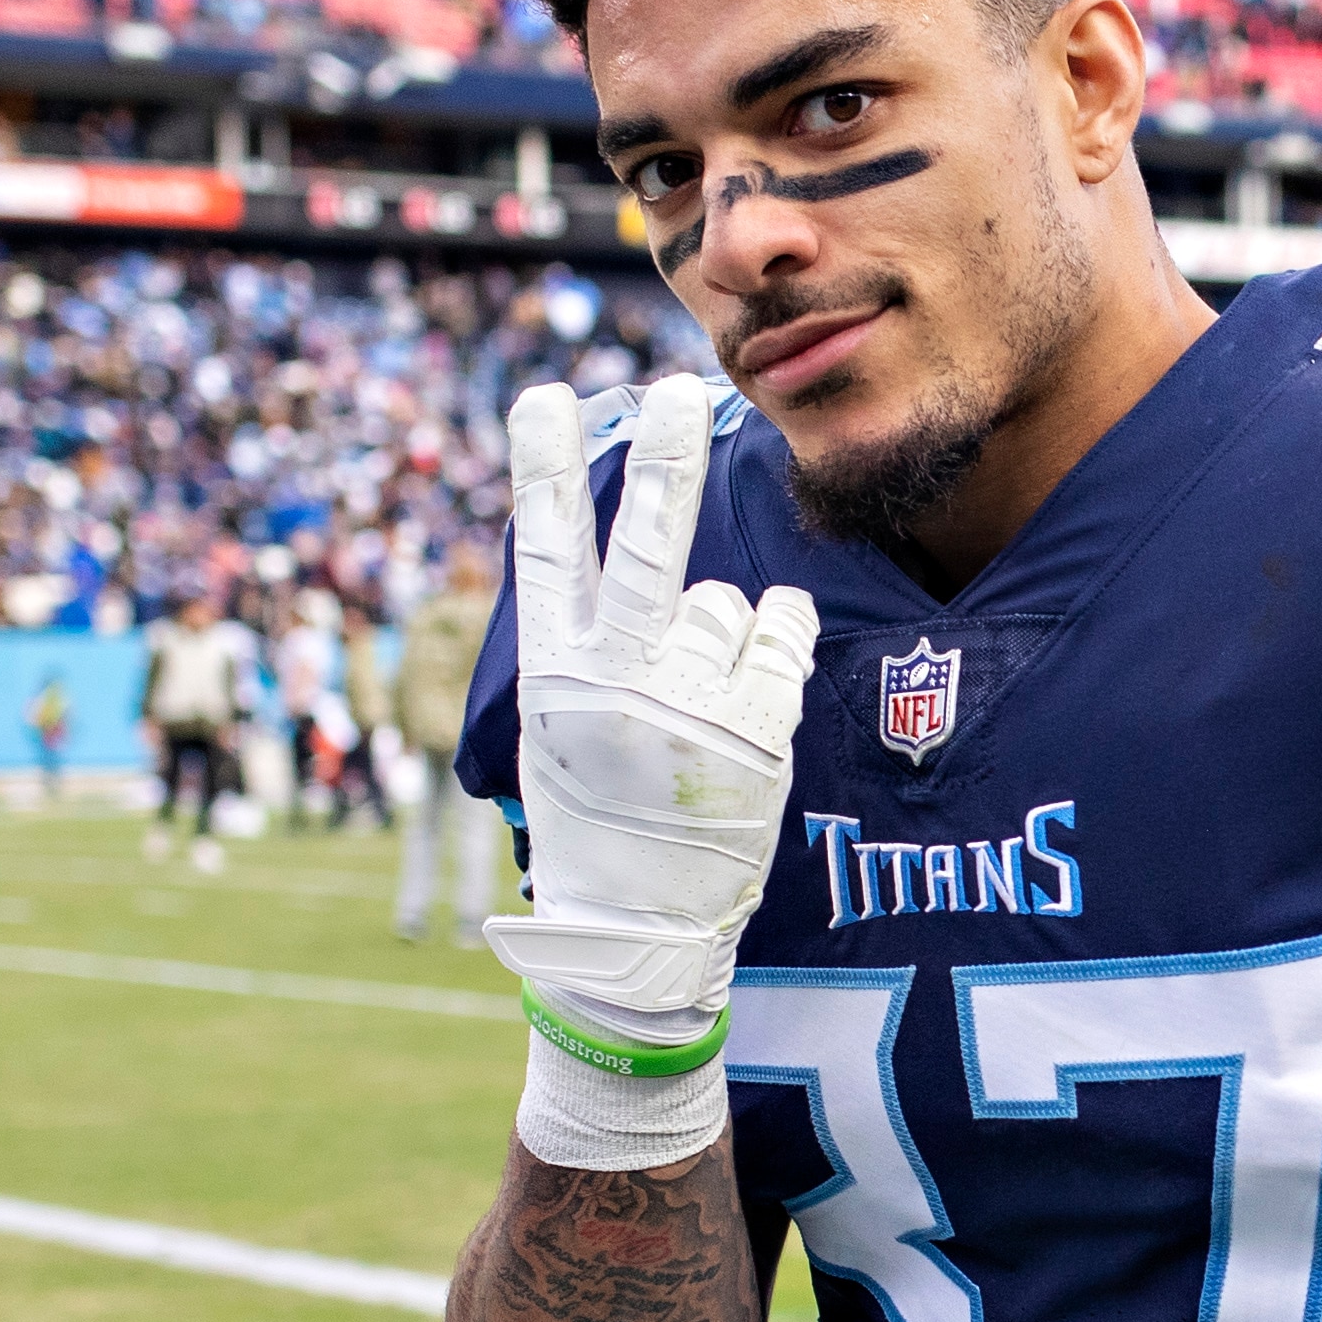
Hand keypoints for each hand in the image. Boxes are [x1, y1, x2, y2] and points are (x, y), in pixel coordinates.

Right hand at [486, 376, 816, 1033]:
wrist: (639, 930)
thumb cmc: (596, 815)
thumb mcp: (555, 728)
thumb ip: (577, 642)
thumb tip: (593, 538)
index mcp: (554, 679)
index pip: (544, 555)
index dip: (542, 472)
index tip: (545, 399)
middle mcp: (619, 685)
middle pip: (643, 548)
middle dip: (660, 464)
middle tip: (679, 390)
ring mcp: (691, 707)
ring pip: (720, 601)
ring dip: (716, 630)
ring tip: (693, 701)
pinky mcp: (757, 731)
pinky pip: (779, 630)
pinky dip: (775, 637)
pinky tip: (750, 684)